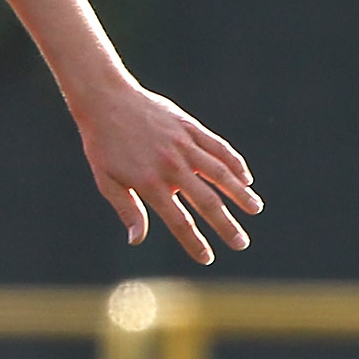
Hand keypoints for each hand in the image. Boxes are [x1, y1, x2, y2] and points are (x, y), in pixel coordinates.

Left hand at [77, 83, 260, 264]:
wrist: (106, 101)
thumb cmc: (102, 145)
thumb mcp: (106, 181)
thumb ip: (128, 210)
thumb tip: (137, 240)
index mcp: (149, 183)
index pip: (178, 221)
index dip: (194, 242)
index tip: (208, 258)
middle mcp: (171, 166)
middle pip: (207, 201)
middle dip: (226, 225)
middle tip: (242, 244)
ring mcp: (184, 145)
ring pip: (220, 173)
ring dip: (240, 193)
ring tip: (255, 209)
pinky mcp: (190, 128)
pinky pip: (218, 148)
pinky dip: (234, 164)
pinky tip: (245, 178)